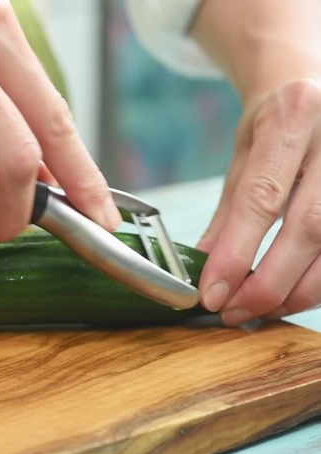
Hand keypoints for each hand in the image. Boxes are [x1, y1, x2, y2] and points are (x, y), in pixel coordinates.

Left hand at [196, 78, 320, 325]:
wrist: (316, 82)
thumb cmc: (277, 119)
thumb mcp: (242, 152)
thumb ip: (227, 211)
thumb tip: (203, 270)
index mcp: (293, 115)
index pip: (262, 197)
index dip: (236, 253)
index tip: (212, 294)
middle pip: (311, 228)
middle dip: (270, 282)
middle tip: (234, 312)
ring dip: (300, 290)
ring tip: (261, 309)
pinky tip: (296, 293)